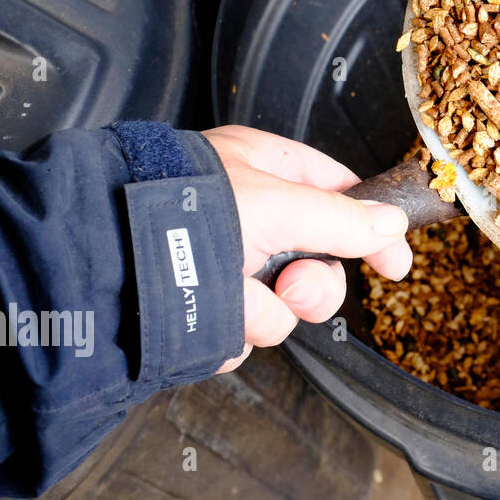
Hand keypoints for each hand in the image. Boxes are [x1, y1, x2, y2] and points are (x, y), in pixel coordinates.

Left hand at [203, 125, 411, 371]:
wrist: (104, 263)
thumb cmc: (179, 211)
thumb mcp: (278, 206)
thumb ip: (343, 220)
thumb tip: (391, 226)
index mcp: (263, 168)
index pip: (337, 191)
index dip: (370, 226)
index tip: (395, 262)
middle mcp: (246, 214)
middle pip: (317, 260)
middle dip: (312, 285)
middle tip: (293, 288)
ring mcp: (223, 264)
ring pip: (282, 304)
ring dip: (265, 310)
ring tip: (232, 300)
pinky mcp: (201, 310)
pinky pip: (242, 332)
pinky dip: (229, 331)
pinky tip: (208, 318)